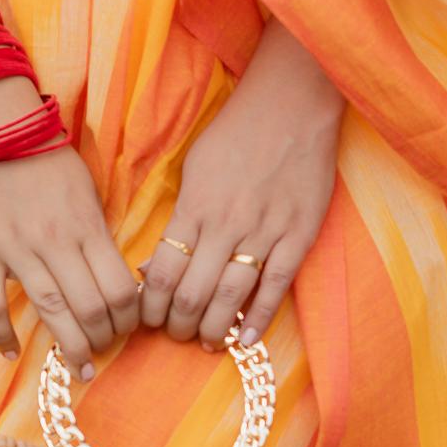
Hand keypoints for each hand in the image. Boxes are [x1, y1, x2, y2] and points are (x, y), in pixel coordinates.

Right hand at [0, 111, 141, 367]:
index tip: (127, 327)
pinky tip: (12, 354)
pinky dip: (1, 335)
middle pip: (90, 307)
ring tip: (79, 367)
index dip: (129, 318)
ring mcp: (15, 249)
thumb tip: (114, 273)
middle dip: (103, 338)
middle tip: (103, 350)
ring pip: (49, 311)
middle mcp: (56, 243)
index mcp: (86, 226)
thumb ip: (97, 232)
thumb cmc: (44, 156)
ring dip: (69, 345)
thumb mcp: (86, 189)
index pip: (119, 288)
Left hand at [138, 25, 341, 348]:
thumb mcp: (193, 167)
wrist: (292, 105)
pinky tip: (245, 340)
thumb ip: (179, 215)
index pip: (162, 272)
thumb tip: (156, 261)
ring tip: (205, 341)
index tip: (149, 319)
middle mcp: (225, 225)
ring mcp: (264, 231)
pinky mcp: (298, 235)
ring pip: (231, 297)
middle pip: (192, 293)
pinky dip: (259, 318)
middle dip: (178, 324)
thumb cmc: (236, 134)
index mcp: (194, 207)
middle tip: (176, 334)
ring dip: (212, 328)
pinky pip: (276, 285)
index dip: (150, 307)